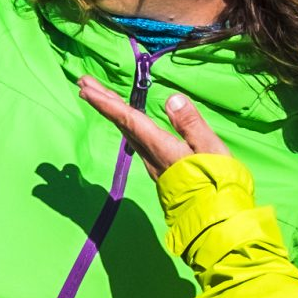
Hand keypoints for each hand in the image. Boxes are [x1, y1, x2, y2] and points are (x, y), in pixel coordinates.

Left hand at [78, 75, 226, 178]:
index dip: (106, 103)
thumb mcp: (209, 148)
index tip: (86, 88)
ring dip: (112, 111)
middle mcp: (149, 153)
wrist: (212, 215)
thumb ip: (190, 123)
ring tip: (100, 95)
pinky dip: (125, 122)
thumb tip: (172, 98)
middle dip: (102, 102)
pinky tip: (127, 120)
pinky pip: (135, 138)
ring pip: (126, 131)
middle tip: (84, 82)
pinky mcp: (158, 166)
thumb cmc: (214, 181)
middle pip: (121, 123)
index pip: (128, 119)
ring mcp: (152, 161)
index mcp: (159, 146)